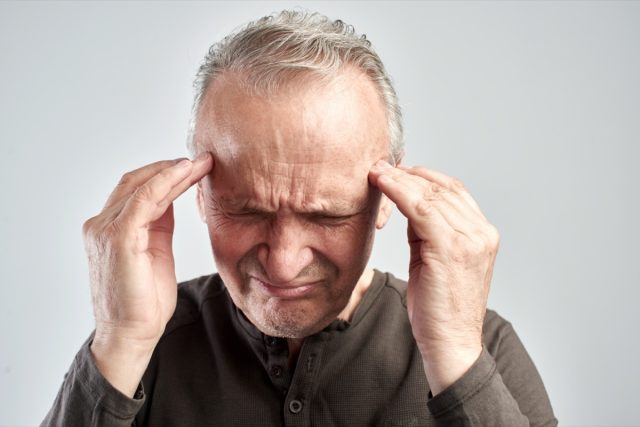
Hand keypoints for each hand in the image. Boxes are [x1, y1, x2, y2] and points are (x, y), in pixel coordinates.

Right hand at [82, 152, 212, 395]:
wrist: (131, 335)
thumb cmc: (144, 302)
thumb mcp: (156, 253)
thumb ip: (159, 225)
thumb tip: (171, 198)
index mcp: (112, 228)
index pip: (138, 190)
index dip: (167, 175)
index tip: (196, 167)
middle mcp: (102, 224)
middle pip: (137, 182)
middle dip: (171, 168)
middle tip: (204, 160)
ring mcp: (105, 229)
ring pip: (142, 186)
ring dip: (174, 171)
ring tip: (202, 163)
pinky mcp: (118, 237)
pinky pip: (144, 200)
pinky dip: (165, 182)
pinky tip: (186, 172)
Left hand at [369, 160, 499, 394]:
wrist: (451, 342)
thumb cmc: (439, 307)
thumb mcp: (434, 260)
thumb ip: (427, 231)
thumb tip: (408, 204)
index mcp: (482, 233)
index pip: (453, 191)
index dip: (424, 177)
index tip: (397, 170)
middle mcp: (481, 232)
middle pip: (442, 188)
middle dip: (408, 174)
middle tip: (380, 165)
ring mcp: (470, 239)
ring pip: (431, 195)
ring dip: (400, 179)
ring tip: (376, 171)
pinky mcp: (451, 247)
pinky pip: (421, 209)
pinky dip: (399, 192)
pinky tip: (382, 184)